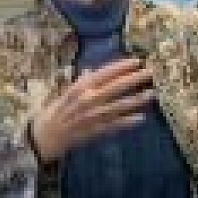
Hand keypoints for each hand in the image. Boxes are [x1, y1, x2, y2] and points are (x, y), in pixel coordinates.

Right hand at [30, 57, 153, 162]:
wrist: (45, 136)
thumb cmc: (54, 111)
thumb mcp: (65, 92)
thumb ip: (81, 82)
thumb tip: (91, 72)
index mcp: (80, 86)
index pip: (105, 73)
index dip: (122, 66)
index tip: (137, 61)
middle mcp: (88, 99)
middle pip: (116, 87)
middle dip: (135, 78)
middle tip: (151, 72)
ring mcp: (93, 116)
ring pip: (119, 106)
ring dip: (137, 100)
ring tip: (152, 93)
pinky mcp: (96, 131)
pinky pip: (115, 125)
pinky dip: (128, 122)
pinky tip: (142, 118)